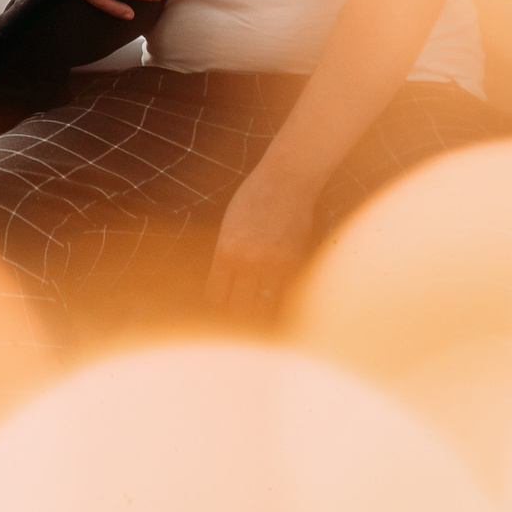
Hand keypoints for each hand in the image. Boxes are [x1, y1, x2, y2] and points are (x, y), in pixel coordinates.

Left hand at [206, 165, 319, 320]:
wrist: (287, 180)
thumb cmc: (254, 198)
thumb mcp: (229, 226)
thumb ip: (226, 257)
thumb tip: (223, 288)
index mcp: (226, 251)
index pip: (216, 296)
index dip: (216, 311)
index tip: (217, 318)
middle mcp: (248, 262)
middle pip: (238, 308)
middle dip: (235, 321)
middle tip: (234, 331)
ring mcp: (273, 264)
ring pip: (263, 307)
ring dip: (257, 319)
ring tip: (254, 328)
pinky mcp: (295, 263)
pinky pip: (285, 296)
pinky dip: (278, 307)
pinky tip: (276, 312)